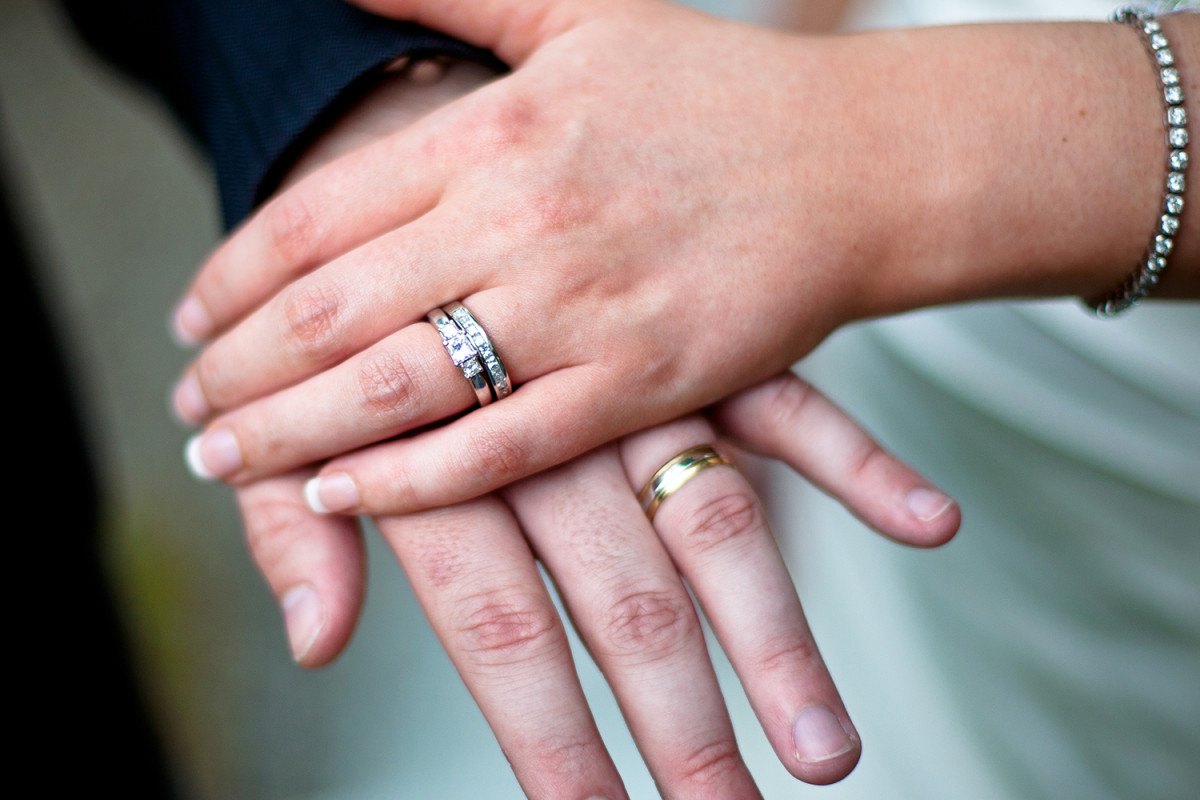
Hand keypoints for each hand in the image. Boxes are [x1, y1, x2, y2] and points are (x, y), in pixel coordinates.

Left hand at [189, 34, 958, 793]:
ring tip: (226, 461)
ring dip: (290, 433)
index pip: (315, 219)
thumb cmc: (717, 95)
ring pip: (395, 388)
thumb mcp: (580, 14)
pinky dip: (408, 481)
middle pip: (330, 313)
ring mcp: (578, 311)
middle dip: (236, 372)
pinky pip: (499, 450)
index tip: (189, 322)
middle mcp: (520, 223)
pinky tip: (337, 498)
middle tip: (187, 408)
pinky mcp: (637, 384)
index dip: (230, 278)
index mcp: (495, 134)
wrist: (857, 165)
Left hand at [241, 371, 957, 794]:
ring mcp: (628, 376)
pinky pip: (779, 400)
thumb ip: (291, 528)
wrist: (399, 140)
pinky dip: (848, 460)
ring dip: (771, 634)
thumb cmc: (337, 301)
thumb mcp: (288, 411)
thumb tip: (314, 642)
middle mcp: (548, 428)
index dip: (542, 737)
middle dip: (677, 723)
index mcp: (442, 456)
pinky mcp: (688, 335)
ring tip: (823, 748)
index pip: (497, 626)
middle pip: (623, 599)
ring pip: (711, 518)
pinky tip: (925, 524)